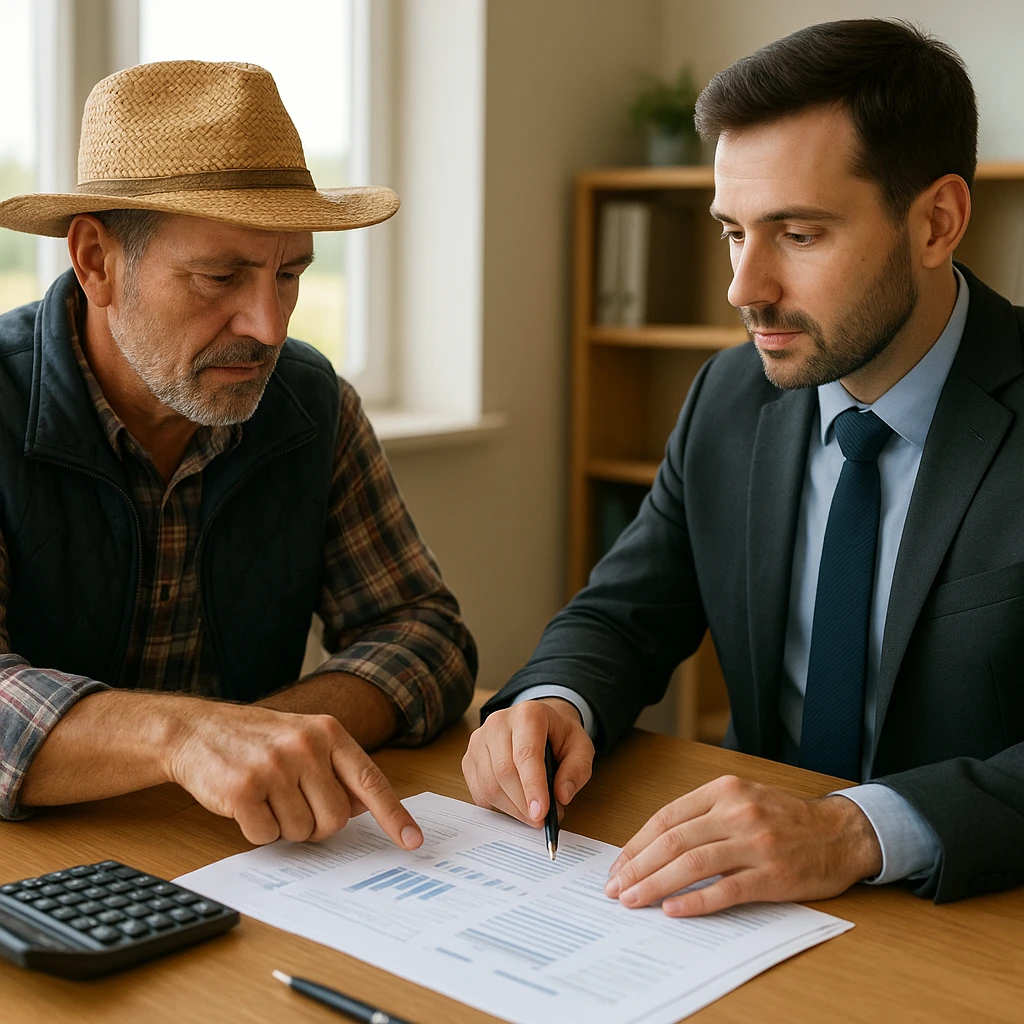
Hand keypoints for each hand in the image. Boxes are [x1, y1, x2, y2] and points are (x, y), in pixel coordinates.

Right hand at [164, 701, 421, 848]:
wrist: (197, 729)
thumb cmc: (257, 740)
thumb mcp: (304, 739)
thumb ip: (336, 769)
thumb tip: (362, 808)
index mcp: (329, 732)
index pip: (370, 780)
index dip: (394, 815)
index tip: (413, 841)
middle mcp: (306, 745)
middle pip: (335, 819)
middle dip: (315, 825)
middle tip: (293, 806)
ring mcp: (275, 766)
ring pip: (300, 831)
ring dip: (283, 826)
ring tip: (266, 797)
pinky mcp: (243, 789)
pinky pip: (265, 836)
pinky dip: (256, 831)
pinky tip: (245, 804)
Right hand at [462, 697, 594, 826]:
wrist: (537, 724)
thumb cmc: (558, 736)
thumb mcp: (581, 747)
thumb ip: (576, 770)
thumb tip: (561, 796)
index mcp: (528, 714)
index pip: (526, 754)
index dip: (533, 786)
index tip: (541, 813)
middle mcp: (498, 723)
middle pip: (504, 772)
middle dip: (524, 804)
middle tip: (542, 820)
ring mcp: (479, 740)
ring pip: (489, 785)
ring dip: (512, 809)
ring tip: (532, 813)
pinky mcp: (469, 758)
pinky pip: (478, 792)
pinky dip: (498, 807)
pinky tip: (515, 805)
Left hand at [604, 775, 881, 915]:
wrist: (841, 833)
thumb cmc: (785, 819)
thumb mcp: (743, 799)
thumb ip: (703, 815)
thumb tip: (654, 846)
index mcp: (724, 790)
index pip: (667, 817)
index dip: (637, 844)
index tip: (618, 865)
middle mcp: (737, 812)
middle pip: (673, 840)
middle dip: (638, 866)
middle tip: (616, 888)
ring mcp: (755, 843)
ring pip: (692, 864)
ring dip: (656, 884)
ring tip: (634, 900)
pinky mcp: (772, 875)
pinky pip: (725, 890)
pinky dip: (695, 901)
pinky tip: (673, 909)